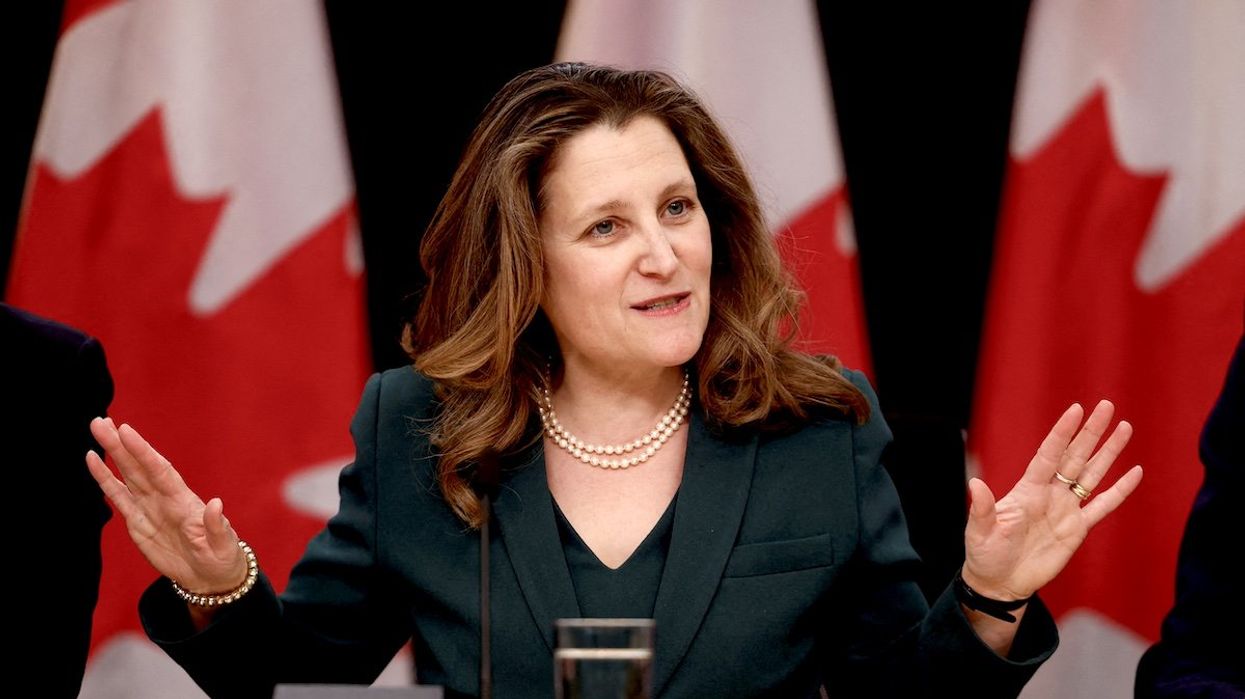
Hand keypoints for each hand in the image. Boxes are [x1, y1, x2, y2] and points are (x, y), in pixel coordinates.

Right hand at [85, 417, 247, 592]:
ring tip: (97, 428)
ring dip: (112, 453)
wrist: (210, 576)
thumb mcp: (222, 544)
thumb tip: (215, 504)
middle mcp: (165, 498)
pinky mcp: (137, 521)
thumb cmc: (221, 558)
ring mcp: (150, 507)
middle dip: (120, 445)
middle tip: (101, 421)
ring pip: (127, 474)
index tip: (126, 431)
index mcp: (184, 501)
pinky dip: (105, 478)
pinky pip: (118, 496)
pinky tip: (93, 460)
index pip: (160, 471)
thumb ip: (215, 525)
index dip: (143, 452)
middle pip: (139, 467)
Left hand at [962, 400, 1143, 600]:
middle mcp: (1049, 494)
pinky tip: (1135, 472)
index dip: (1062, 433)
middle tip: (1107, 406)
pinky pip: (1103, 506)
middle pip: (1075, 456)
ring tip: (1124, 428)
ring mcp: (1065, 509)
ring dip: (1108, 452)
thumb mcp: (979, 531)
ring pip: (1092, 474)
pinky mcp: (1077, 529)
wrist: (1000, 582)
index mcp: (1027, 489)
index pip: (1049, 454)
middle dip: (1091, 432)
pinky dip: (1120, 490)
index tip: (1076, 409)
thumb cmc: (985, 553)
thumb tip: (975, 484)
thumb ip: (982, 508)